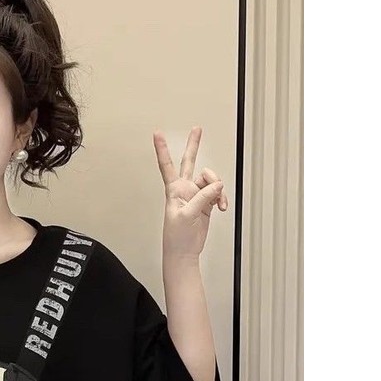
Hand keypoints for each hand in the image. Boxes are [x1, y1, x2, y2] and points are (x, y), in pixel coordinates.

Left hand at [153, 126, 228, 259]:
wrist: (184, 252)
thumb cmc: (177, 237)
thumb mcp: (187, 215)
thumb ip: (202, 197)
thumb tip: (217, 184)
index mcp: (174, 190)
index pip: (167, 166)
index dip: (162, 149)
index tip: (157, 134)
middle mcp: (185, 189)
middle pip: (189, 162)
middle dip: (194, 145)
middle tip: (197, 129)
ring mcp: (196, 195)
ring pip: (211, 180)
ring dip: (218, 189)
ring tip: (219, 202)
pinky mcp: (206, 203)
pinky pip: (218, 193)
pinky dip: (223, 198)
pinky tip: (222, 206)